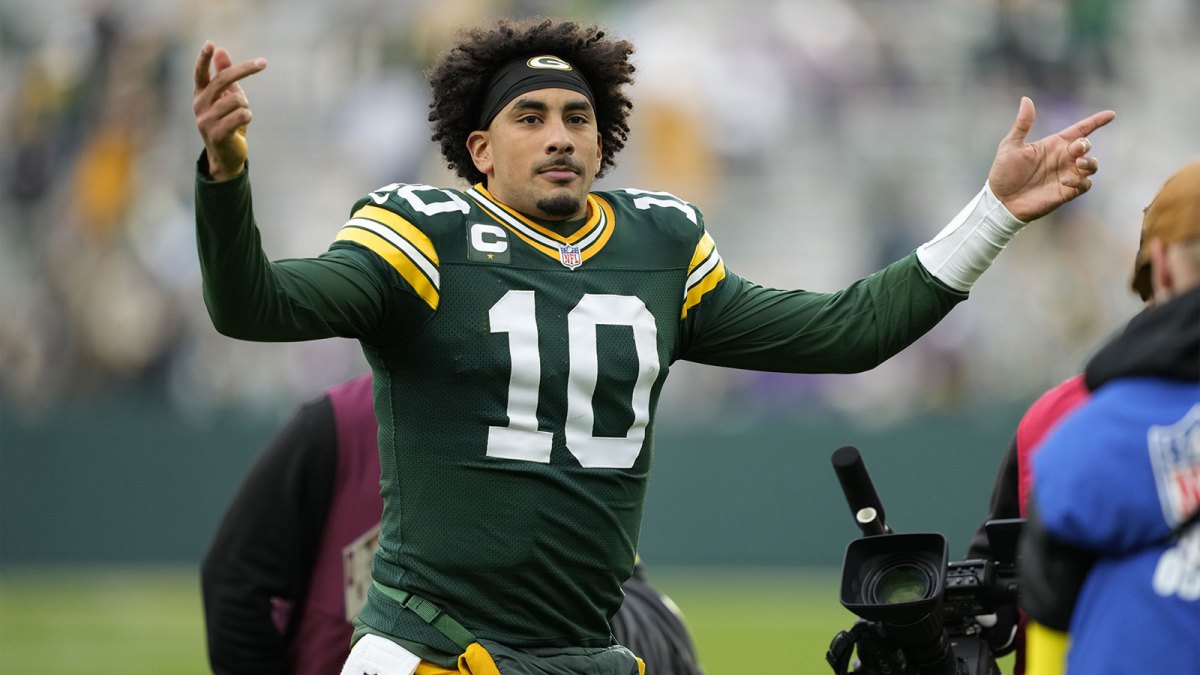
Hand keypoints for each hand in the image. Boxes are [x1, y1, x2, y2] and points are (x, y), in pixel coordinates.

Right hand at [192, 41, 267, 181]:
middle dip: (245, 70)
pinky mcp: (217, 134)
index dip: (204, 58)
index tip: (210, 44)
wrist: (226, 156)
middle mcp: (199, 105)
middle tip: (263, 62)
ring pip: (238, 100)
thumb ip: (224, 74)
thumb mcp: (227, 97)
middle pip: (223, 80)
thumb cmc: (227, 122)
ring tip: (241, 116)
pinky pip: (242, 115)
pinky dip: (248, 116)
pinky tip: (242, 124)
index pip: (200, 73)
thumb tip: (221, 51)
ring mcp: (206, 121)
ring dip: (246, 106)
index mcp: (200, 94)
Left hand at [987, 97, 1114, 221]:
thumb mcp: (1011, 146)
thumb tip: (1026, 99)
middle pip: (1086, 146)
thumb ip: (1022, 124)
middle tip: (1077, 148)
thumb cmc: (1003, 172)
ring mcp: (1066, 175)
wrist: (1000, 201)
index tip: (1111, 115)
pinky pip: (1085, 185)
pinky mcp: (1066, 192)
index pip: (1080, 130)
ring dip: (1090, 163)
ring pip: (1092, 165)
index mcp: (1054, 144)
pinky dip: (1081, 181)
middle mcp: (1063, 158)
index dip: (1096, 121)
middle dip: (1085, 144)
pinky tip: (1065, 181)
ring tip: (1078, 163)